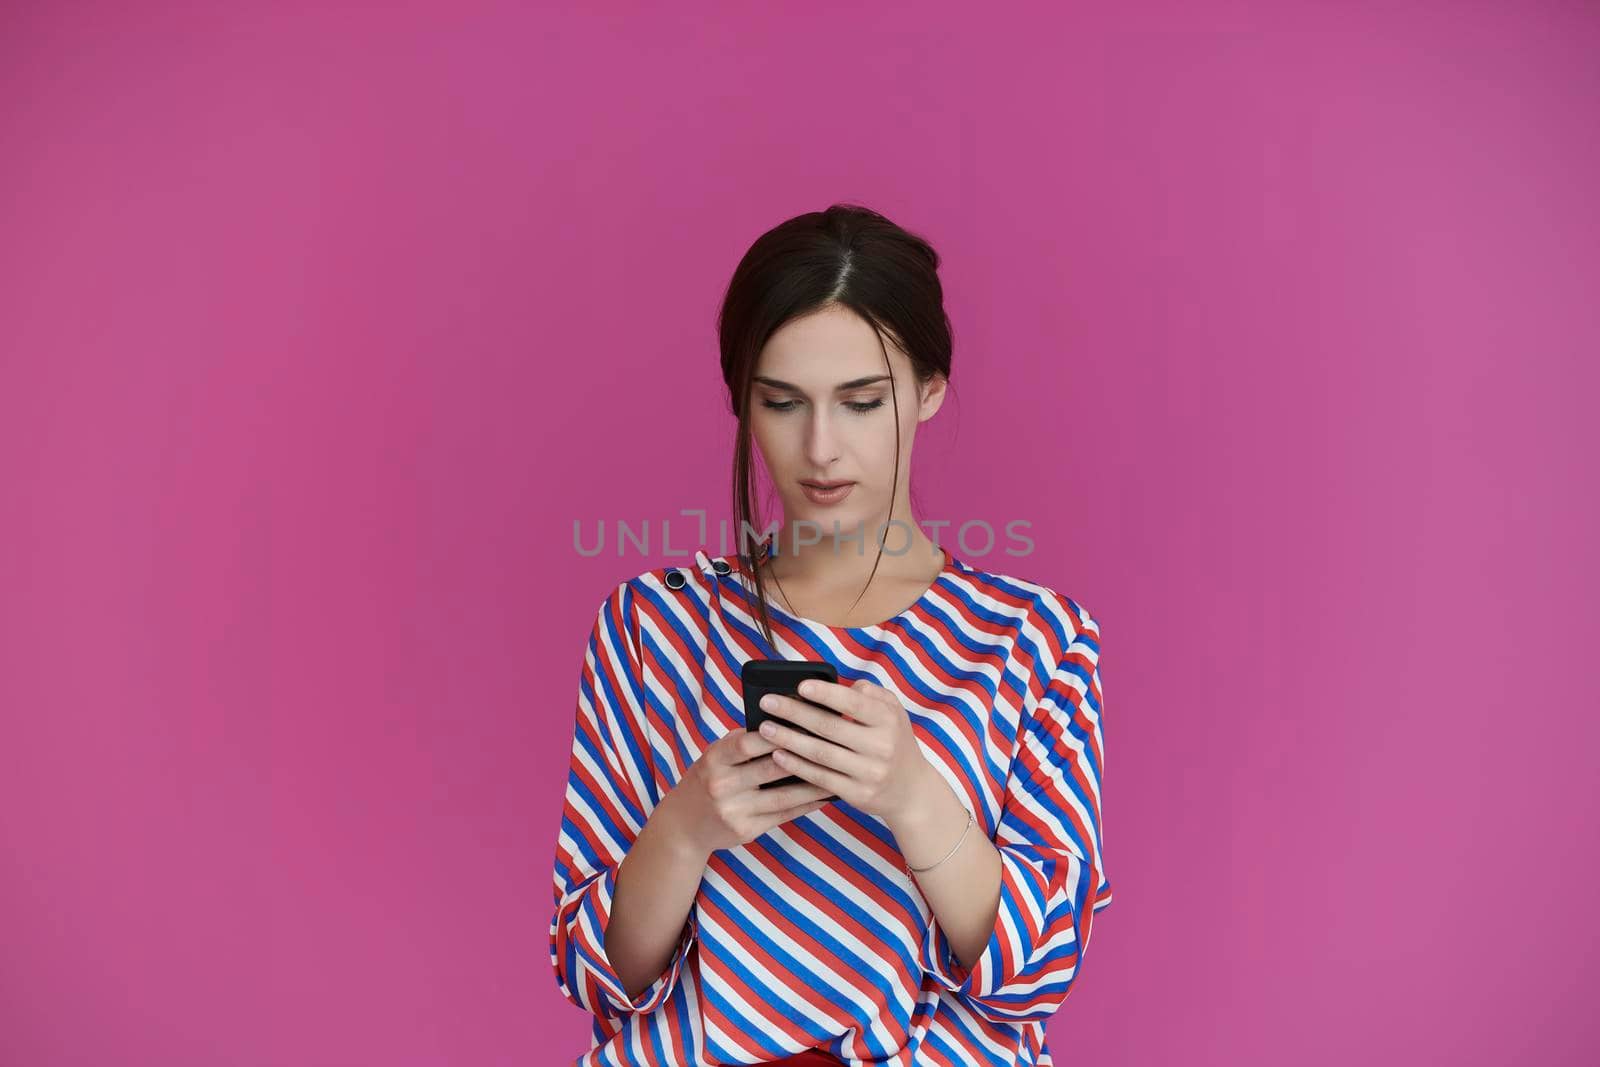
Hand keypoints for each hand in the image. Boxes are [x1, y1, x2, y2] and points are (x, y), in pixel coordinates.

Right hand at [666, 727, 834, 857]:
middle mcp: (722, 785)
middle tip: (833, 744)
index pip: (747, 743)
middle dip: (803, 755)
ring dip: (814, 784)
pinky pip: (784, 815)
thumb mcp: (716, 756)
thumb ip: (743, 742)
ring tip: (839, 771)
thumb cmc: (707, 780)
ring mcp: (734, 810)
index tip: (804, 722)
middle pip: (770, 768)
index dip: (776, 732)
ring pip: (784, 795)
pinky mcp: (747, 830)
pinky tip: (826, 795)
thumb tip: (785, 723)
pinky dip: (808, 804)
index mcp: (714, 760)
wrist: (683, 825)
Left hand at [755, 678, 934, 822]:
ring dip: (788, 739)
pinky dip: (796, 765)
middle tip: (767, 703)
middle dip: (794, 713)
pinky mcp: (857, 794)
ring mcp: (869, 773)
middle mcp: (881, 746)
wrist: (912, 791)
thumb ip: (869, 693)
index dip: (826, 693)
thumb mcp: (893, 712)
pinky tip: (778, 754)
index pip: (854, 703)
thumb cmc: (894, 742)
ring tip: (764, 728)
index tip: (800, 686)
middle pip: (829, 727)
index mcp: (889, 720)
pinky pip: (820, 778)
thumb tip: (837, 686)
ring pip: (820, 753)